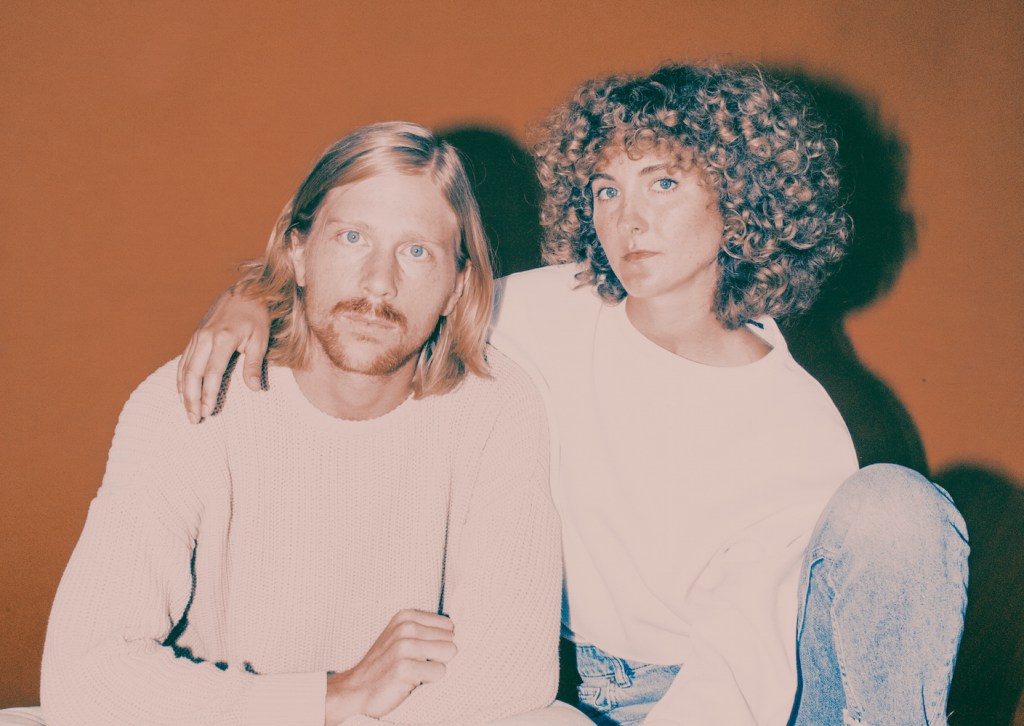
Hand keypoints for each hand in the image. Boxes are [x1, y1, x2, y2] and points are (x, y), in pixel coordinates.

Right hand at [176, 287, 271, 422]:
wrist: (245, 292)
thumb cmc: (256, 318)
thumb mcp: (261, 339)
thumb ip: (253, 365)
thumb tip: (255, 389)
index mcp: (223, 339)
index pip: (212, 373)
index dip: (208, 394)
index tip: (208, 412)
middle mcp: (206, 338)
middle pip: (192, 373)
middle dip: (191, 399)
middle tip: (194, 419)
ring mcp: (197, 337)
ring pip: (184, 368)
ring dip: (184, 392)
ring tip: (188, 411)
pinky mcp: (195, 336)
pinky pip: (183, 360)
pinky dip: (180, 378)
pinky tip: (182, 392)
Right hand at [324, 609, 456, 725]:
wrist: (356, 690)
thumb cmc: (386, 665)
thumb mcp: (402, 638)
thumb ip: (427, 631)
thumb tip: (464, 632)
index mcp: (406, 616)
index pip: (449, 625)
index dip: (440, 642)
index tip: (424, 653)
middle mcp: (406, 627)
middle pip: (451, 639)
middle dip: (439, 655)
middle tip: (418, 664)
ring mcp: (404, 646)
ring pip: (449, 653)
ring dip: (435, 667)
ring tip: (415, 671)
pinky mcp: (405, 667)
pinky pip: (440, 672)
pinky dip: (429, 680)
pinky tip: (410, 681)